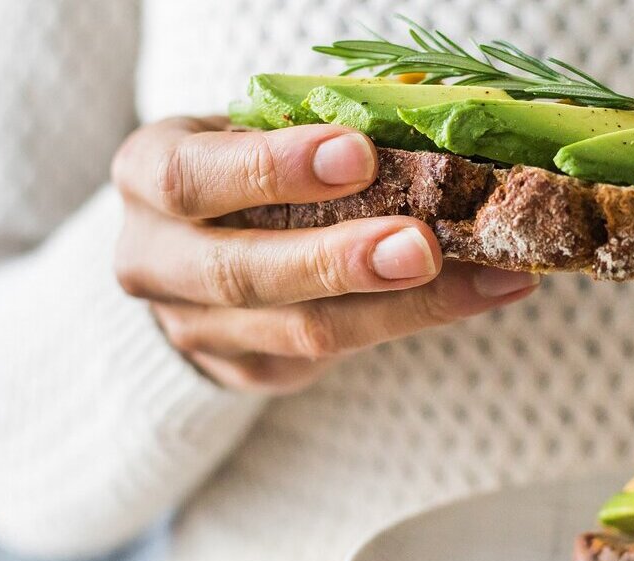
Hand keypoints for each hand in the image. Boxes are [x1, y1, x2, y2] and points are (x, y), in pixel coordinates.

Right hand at [110, 116, 540, 392]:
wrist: (191, 245)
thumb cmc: (239, 164)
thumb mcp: (253, 127)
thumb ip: (318, 130)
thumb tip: (428, 117)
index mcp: (146, 175)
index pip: (191, 178)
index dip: (272, 169)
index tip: (358, 154)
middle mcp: (153, 260)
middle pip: (241, 273)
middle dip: (339, 261)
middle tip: (422, 246)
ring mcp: (194, 328)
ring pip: (301, 331)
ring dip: (403, 306)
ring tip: (487, 277)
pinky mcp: (245, 371)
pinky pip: (335, 355)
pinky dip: (415, 320)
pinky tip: (482, 292)